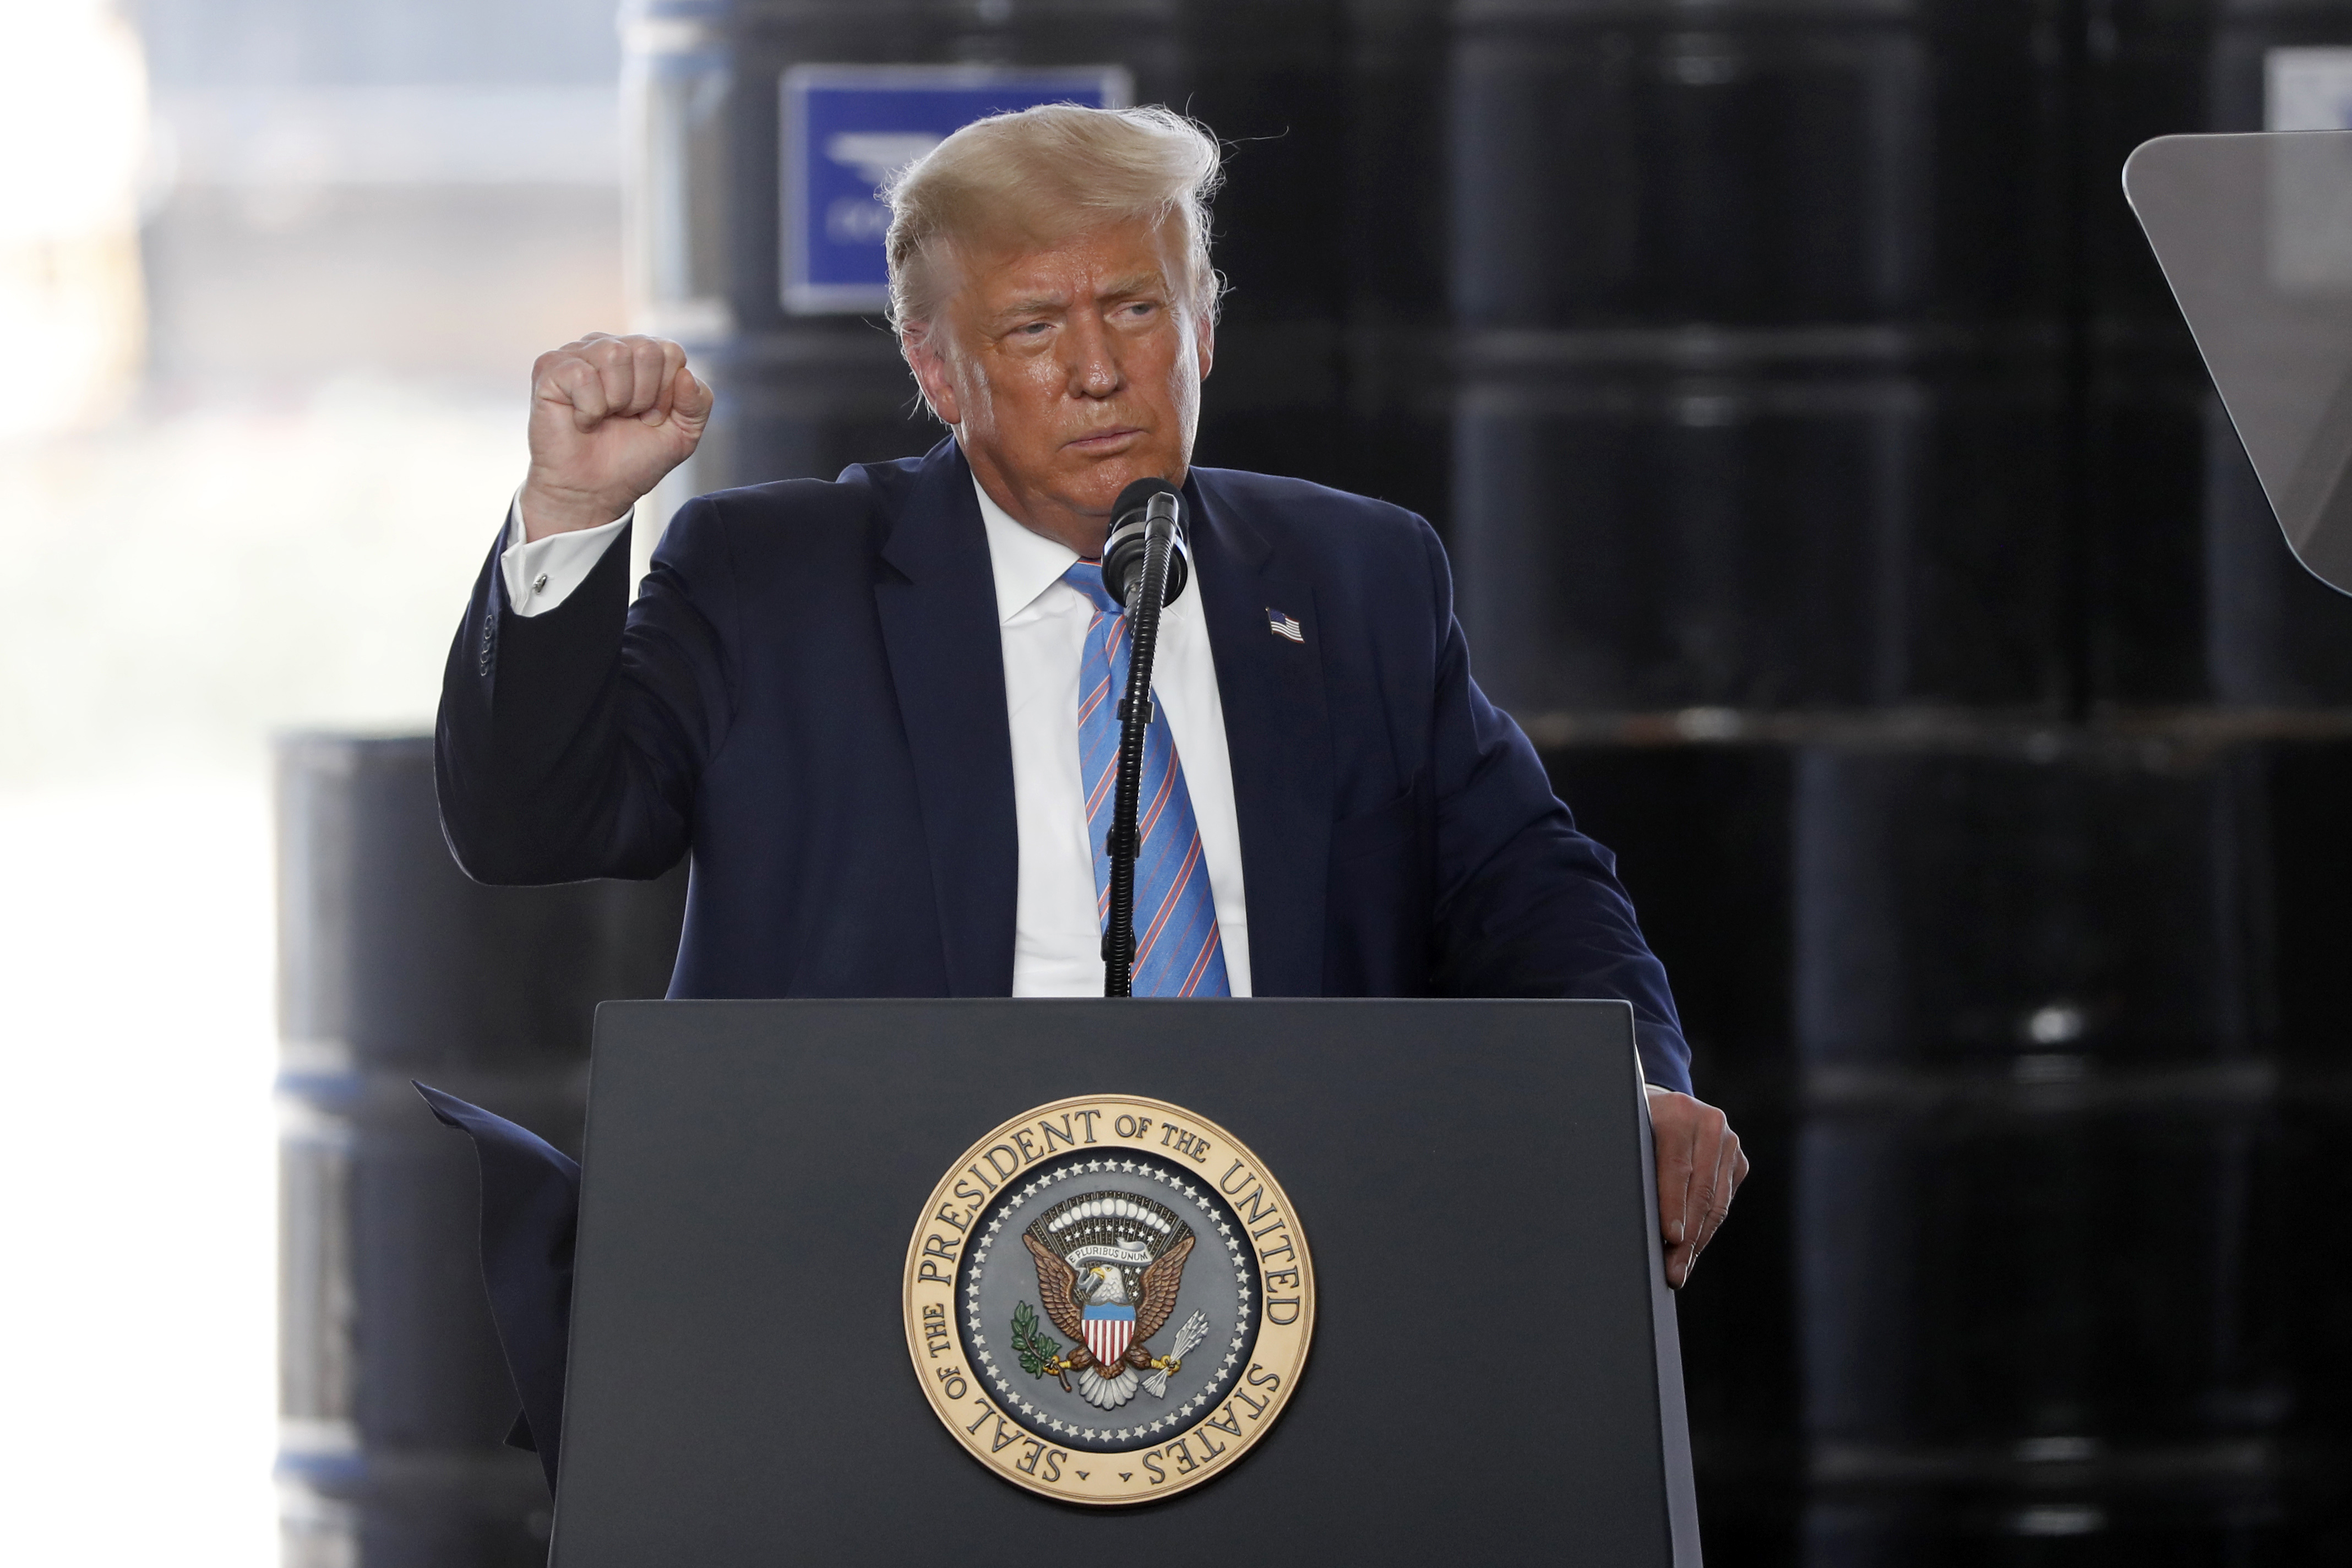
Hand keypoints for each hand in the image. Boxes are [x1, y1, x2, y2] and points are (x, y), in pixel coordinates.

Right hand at [520, 333, 712, 538]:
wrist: (593, 492)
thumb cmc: (632, 460)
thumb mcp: (683, 435)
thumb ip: (698, 403)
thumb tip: (686, 375)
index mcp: (640, 356)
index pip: (670, 352)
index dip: (667, 393)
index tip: (651, 419)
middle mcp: (608, 347)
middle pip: (646, 350)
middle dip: (645, 396)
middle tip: (626, 419)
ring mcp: (577, 354)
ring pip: (615, 354)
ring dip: (617, 400)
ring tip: (604, 417)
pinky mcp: (549, 368)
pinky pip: (582, 375)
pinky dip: (589, 409)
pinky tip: (581, 420)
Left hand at [1646, 1085, 1746, 1288]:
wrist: (1666, 1104)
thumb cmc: (1637, 1125)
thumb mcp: (1630, 1134)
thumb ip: (1633, 1163)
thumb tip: (1628, 1214)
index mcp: (1678, 1113)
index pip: (1676, 1168)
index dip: (1673, 1206)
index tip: (1670, 1237)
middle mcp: (1710, 1125)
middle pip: (1700, 1191)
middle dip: (1687, 1237)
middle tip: (1673, 1270)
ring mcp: (1729, 1142)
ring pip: (1716, 1203)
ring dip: (1698, 1240)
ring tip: (1681, 1268)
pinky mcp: (1738, 1160)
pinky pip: (1723, 1202)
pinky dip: (1706, 1229)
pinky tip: (1692, 1249)